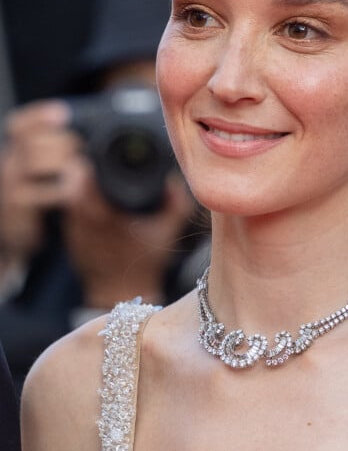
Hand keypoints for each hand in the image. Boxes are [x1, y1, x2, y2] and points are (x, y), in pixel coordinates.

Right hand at [0, 100, 82, 269]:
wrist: (12, 236)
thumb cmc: (33, 200)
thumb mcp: (39, 174)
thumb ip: (56, 157)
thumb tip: (87, 146)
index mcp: (15, 152)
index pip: (19, 125)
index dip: (38, 116)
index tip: (62, 112)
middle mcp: (8, 164)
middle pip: (31, 140)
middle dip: (61, 140)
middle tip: (82, 148)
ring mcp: (9, 186)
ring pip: (32, 161)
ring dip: (61, 161)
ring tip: (79, 168)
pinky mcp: (16, 207)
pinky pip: (37, 194)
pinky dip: (58, 189)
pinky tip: (71, 191)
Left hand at [62, 169, 196, 307]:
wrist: (124, 291)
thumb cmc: (145, 262)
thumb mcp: (167, 231)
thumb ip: (176, 203)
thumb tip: (174, 181)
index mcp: (102, 211)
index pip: (84, 172)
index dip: (95, 160)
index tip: (109, 159)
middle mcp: (82, 217)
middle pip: (72, 178)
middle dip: (88, 169)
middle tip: (105, 168)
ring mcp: (73, 228)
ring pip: (68, 193)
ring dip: (82, 185)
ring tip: (102, 184)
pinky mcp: (71, 237)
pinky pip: (71, 209)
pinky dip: (82, 202)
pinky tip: (100, 205)